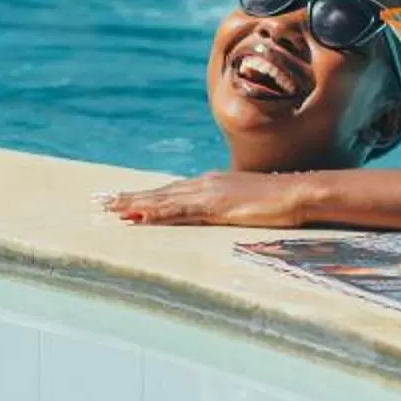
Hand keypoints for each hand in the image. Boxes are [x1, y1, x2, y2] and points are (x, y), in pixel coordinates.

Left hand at [98, 173, 306, 228]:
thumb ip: (231, 208)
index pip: (172, 191)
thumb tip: (224, 216)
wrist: (298, 193)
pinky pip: (178, 210)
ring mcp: (209, 193)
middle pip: (161, 192)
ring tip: (110, 208)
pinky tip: (139, 216)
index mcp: (212, 184)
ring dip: (135, 203)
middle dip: (131, 197)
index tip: (124, 200)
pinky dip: (156, 212)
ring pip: (163, 199)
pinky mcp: (215, 205)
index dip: (147, 196)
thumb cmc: (279, 201)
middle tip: (102, 201)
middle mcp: (205, 183)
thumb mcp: (249, 204)